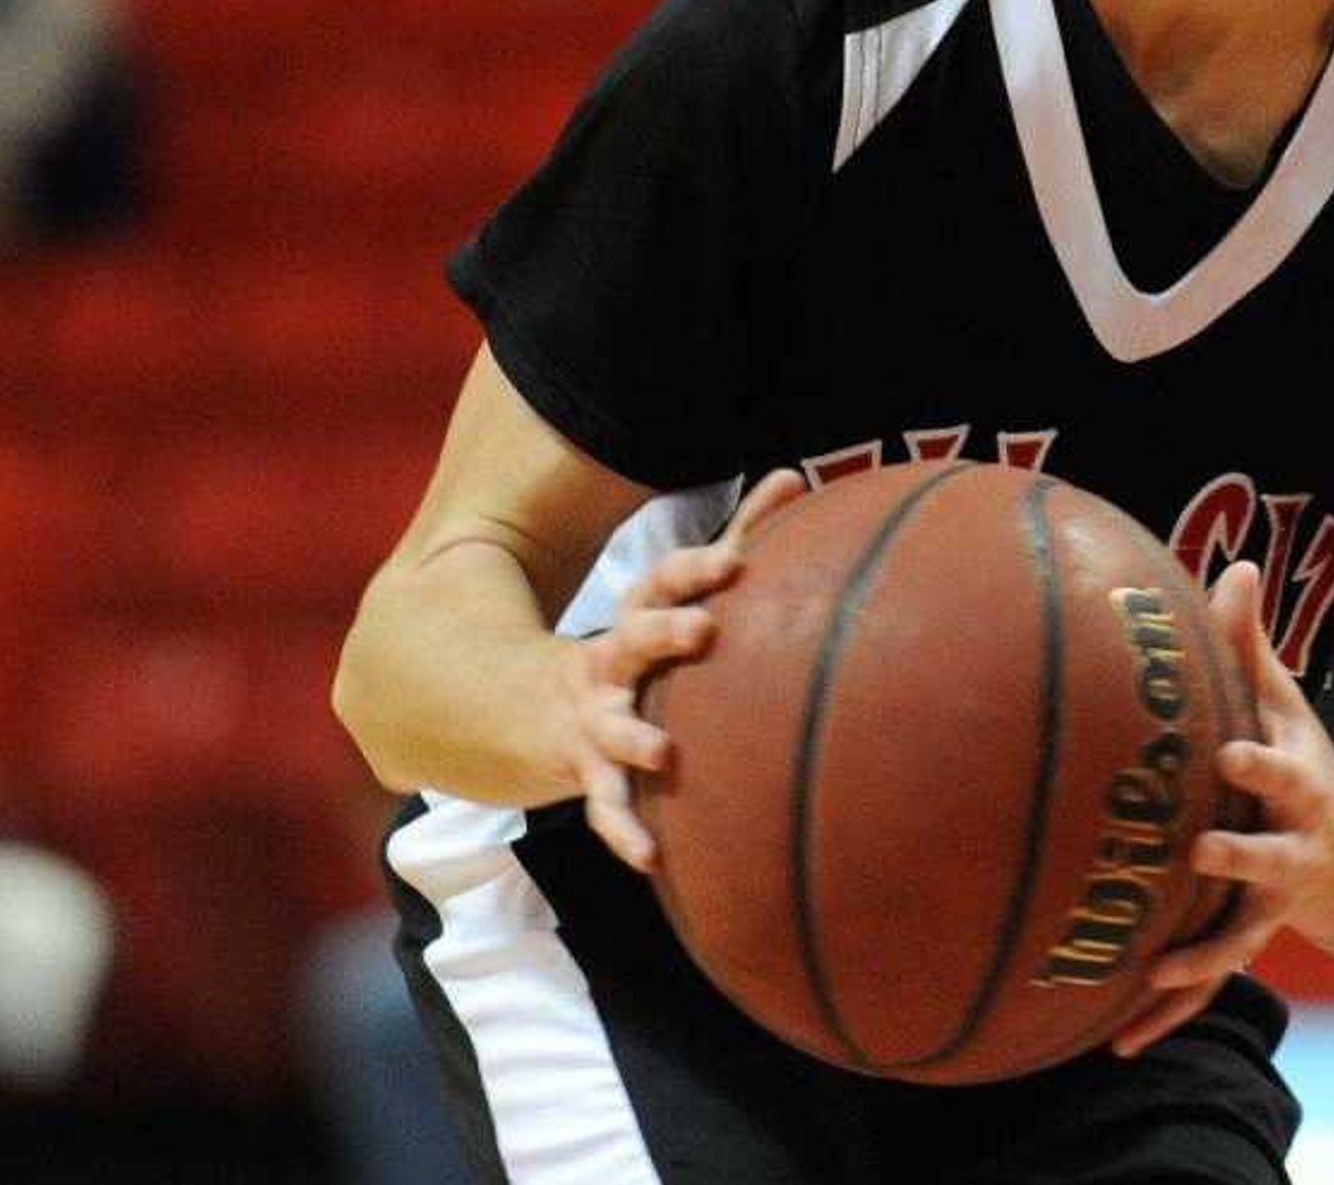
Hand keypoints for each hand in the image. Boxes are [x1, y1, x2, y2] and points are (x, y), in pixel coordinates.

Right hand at [572, 468, 804, 872]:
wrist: (537, 704)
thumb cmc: (644, 642)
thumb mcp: (680, 592)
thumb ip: (743, 534)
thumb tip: (797, 476)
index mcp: (639, 613)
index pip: (661, 580)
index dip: (697, 570)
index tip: (737, 563)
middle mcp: (613, 659)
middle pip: (633, 638)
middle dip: (663, 632)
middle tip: (703, 630)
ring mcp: (594, 717)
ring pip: (612, 726)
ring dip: (635, 739)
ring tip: (667, 755)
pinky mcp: (587, 770)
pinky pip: (605, 802)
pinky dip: (624, 830)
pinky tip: (650, 857)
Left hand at [1114, 559, 1333, 1055]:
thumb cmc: (1297, 764)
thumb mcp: (1286, 708)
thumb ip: (1254, 645)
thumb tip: (1236, 562)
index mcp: (1301, 791)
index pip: (1283, 772)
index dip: (1261, 764)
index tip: (1229, 753)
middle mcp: (1296, 855)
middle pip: (1271, 861)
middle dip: (1241, 858)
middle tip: (1199, 852)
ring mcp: (1273, 909)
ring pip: (1239, 940)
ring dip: (1200, 960)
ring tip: (1155, 973)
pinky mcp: (1245, 944)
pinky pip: (1205, 983)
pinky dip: (1168, 1012)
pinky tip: (1118, 1040)